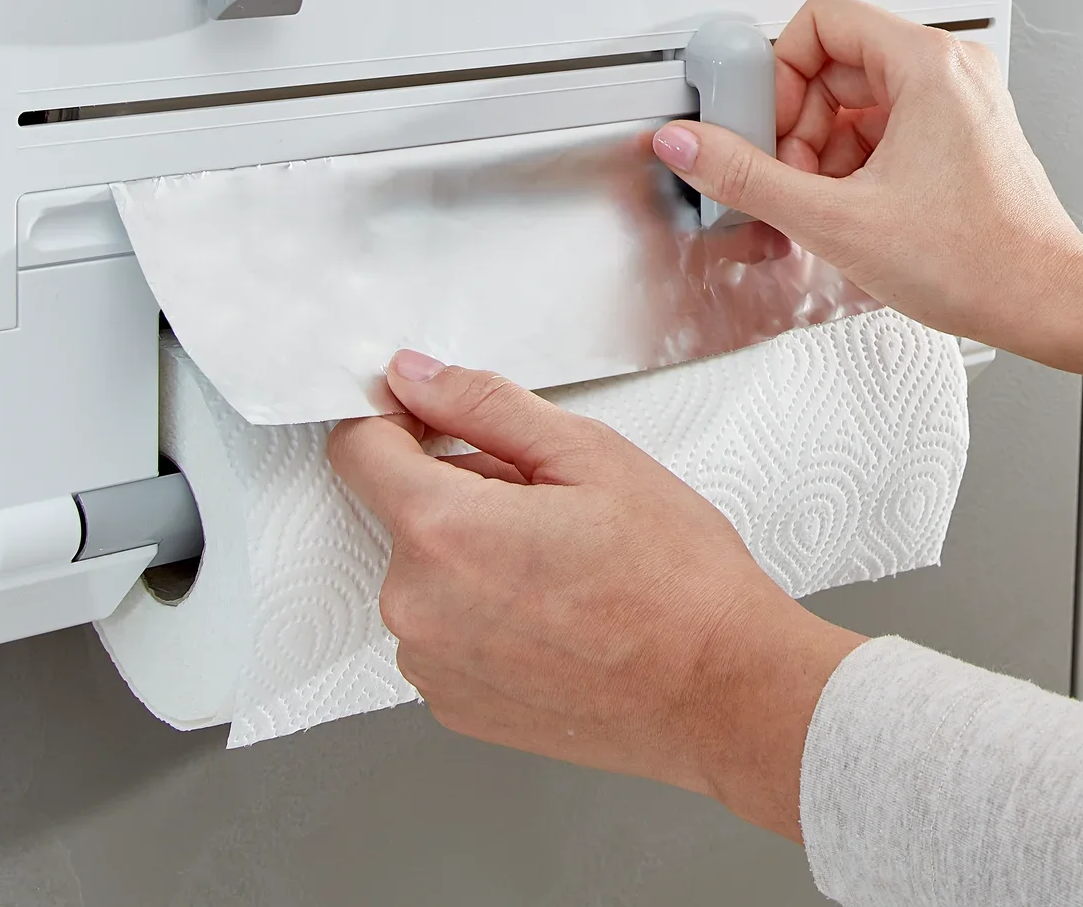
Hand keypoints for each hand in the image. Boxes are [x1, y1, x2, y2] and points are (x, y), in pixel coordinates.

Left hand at [327, 351, 865, 840]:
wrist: (723, 692)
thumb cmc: (676, 580)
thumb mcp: (590, 454)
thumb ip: (484, 405)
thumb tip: (415, 377)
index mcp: (442, 531)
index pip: (359, 449)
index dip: (397, 418)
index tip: (438, 418)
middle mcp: (417, 608)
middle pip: (402, 512)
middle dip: (461, 491)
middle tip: (549, 506)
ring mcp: (431, 667)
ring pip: (426, 573)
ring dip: (473, 556)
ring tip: (562, 568)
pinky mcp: (454, 706)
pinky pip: (444, 631)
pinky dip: (484, 613)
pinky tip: (555, 615)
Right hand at [652, 0, 1082, 383]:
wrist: (1045, 301)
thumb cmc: (977, 261)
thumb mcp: (835, 219)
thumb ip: (749, 177)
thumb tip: (691, 146)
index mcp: (927, 64)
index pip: (819, 21)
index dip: (779, 75)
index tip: (770, 131)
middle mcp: (949, 70)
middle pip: (834, 61)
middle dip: (799, 124)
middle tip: (792, 177)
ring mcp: (959, 101)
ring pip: (856, 98)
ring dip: (823, 148)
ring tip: (827, 203)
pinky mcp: (961, 134)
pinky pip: (884, 125)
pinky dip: (854, 163)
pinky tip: (853, 210)